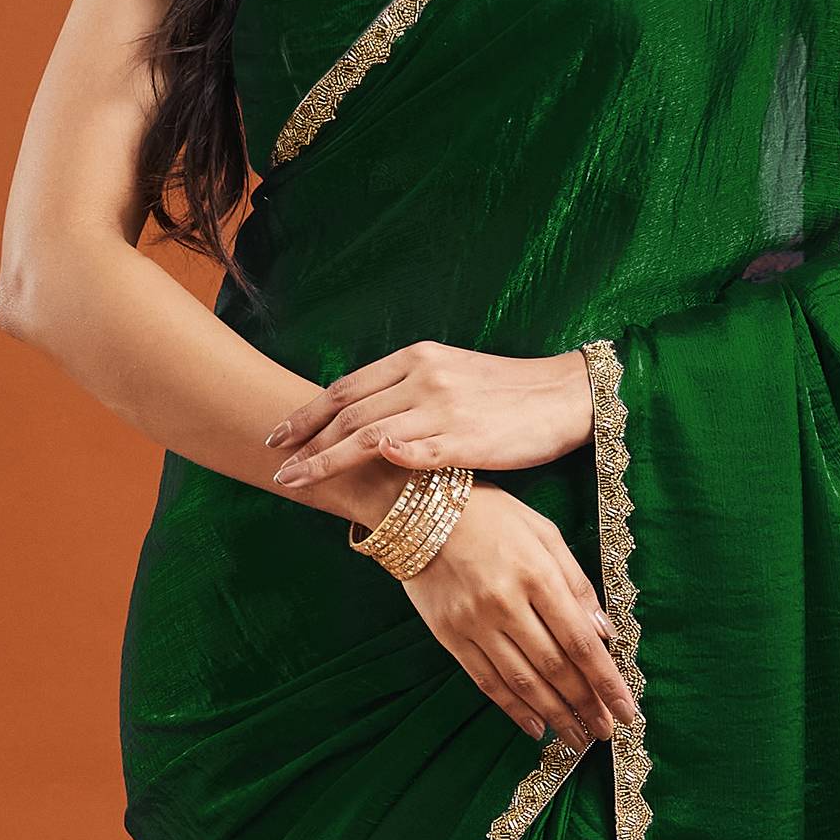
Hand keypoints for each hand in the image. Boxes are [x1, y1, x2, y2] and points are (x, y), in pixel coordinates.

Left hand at [265, 342, 590, 492]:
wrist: (564, 394)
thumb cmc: (507, 391)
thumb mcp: (451, 373)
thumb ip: (406, 390)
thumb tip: (364, 418)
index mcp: (415, 358)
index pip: (346, 387)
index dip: (306, 412)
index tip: (277, 434)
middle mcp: (423, 377)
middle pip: (348, 412)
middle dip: (305, 441)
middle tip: (274, 464)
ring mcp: (444, 408)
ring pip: (370, 435)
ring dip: (326, 460)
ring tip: (296, 481)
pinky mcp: (468, 440)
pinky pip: (419, 451)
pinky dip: (387, 459)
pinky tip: (359, 471)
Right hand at [399, 483, 638, 747]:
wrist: (417, 506)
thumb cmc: (491, 514)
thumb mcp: (544, 533)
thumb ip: (577, 582)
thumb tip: (605, 632)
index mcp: (537, 574)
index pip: (580, 641)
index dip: (606, 681)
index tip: (626, 711)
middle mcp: (506, 603)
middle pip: (554, 667)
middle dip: (585, 705)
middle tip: (605, 732)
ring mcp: (474, 622)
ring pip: (521, 681)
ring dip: (554, 715)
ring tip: (577, 738)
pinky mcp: (449, 635)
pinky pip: (486, 680)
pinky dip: (513, 708)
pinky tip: (535, 727)